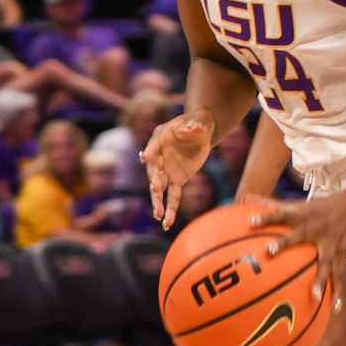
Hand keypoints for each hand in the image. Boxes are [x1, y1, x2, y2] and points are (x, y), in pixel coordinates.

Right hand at [144, 112, 215, 226]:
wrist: (200, 132)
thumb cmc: (196, 123)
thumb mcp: (198, 122)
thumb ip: (195, 126)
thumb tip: (195, 128)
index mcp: (161, 138)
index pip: (154, 145)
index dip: (150, 151)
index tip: (145, 158)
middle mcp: (160, 156)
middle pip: (154, 171)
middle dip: (155, 180)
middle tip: (155, 188)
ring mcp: (167, 170)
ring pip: (160, 188)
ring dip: (158, 201)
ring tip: (157, 215)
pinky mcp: (178, 179)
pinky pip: (173, 196)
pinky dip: (171, 209)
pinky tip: (167, 223)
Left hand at [254, 192, 345, 307]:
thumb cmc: (320, 207)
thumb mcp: (299, 203)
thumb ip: (272, 205)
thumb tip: (245, 198)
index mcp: (302, 215)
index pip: (281, 214)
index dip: (266, 217)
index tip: (250, 223)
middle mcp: (315, 228)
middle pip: (299, 236)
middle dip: (285, 244)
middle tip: (270, 252)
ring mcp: (330, 243)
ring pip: (325, 262)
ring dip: (320, 279)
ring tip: (315, 296)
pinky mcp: (342, 254)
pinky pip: (340, 275)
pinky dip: (338, 291)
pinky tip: (335, 308)